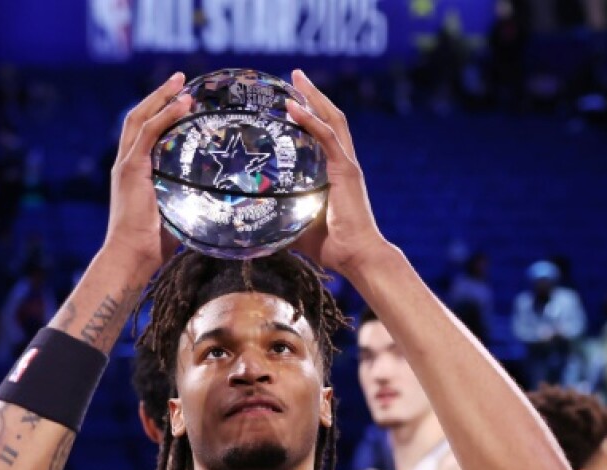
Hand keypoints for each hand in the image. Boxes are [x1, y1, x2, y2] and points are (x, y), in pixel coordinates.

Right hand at [102, 72, 191, 273]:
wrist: (131, 256)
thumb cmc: (153, 245)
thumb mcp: (176, 215)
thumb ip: (189, 201)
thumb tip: (220, 202)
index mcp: (133, 173)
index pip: (143, 133)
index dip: (159, 113)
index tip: (179, 99)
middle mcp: (125, 164)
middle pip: (137, 118)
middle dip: (158, 96)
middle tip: (180, 80)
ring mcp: (126, 165)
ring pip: (140, 119)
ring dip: (161, 98)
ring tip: (181, 84)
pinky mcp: (131, 170)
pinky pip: (148, 133)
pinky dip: (164, 115)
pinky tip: (182, 104)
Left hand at [285, 69, 388, 276]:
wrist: (356, 257)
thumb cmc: (331, 246)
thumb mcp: (296, 226)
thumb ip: (279, 218)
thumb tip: (250, 225)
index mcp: (335, 172)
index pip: (323, 133)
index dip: (310, 113)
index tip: (292, 97)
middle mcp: (344, 163)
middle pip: (330, 117)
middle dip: (313, 95)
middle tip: (295, 75)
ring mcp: (347, 165)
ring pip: (332, 120)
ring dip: (313, 97)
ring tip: (296, 78)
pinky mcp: (346, 171)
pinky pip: (328, 138)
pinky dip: (311, 120)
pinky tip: (294, 107)